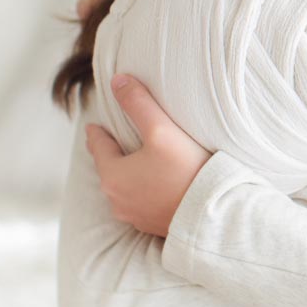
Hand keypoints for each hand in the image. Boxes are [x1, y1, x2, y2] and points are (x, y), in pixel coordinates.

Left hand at [84, 74, 210, 237]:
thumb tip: (117, 80)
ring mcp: (135, 216)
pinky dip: (144, 191)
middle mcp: (117, 199)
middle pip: (109, 169)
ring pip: (124, 188)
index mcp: (113, 175)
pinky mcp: (152, 225)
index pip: (99, 147)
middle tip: (115, 141)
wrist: (211, 216)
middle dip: (111, 155)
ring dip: (128, 175)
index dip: (97, 133)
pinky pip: (141, 203)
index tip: (94, 126)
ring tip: (138, 163)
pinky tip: (156, 186)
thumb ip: (138, 103)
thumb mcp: (162, 130)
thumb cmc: (186, 171)